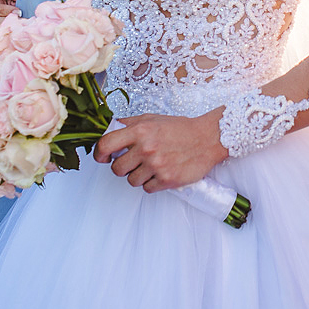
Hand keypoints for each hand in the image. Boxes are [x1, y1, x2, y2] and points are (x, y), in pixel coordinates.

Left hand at [95, 111, 228, 193]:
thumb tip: (109, 130)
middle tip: (134, 161)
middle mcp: (146, 148)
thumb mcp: (152, 119)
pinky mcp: (167, 180)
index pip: (105, 145)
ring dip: (138, 176)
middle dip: (122, 166)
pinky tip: (161, 172)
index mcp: (140, 131)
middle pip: (116, 168)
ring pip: (131, 181)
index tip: (103, 157)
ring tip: (151, 166)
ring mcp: (157, 165)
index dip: (99, 154)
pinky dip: (151, 183)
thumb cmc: (180, 128)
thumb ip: (129, 124)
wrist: (208, 138)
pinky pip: (146, 189)